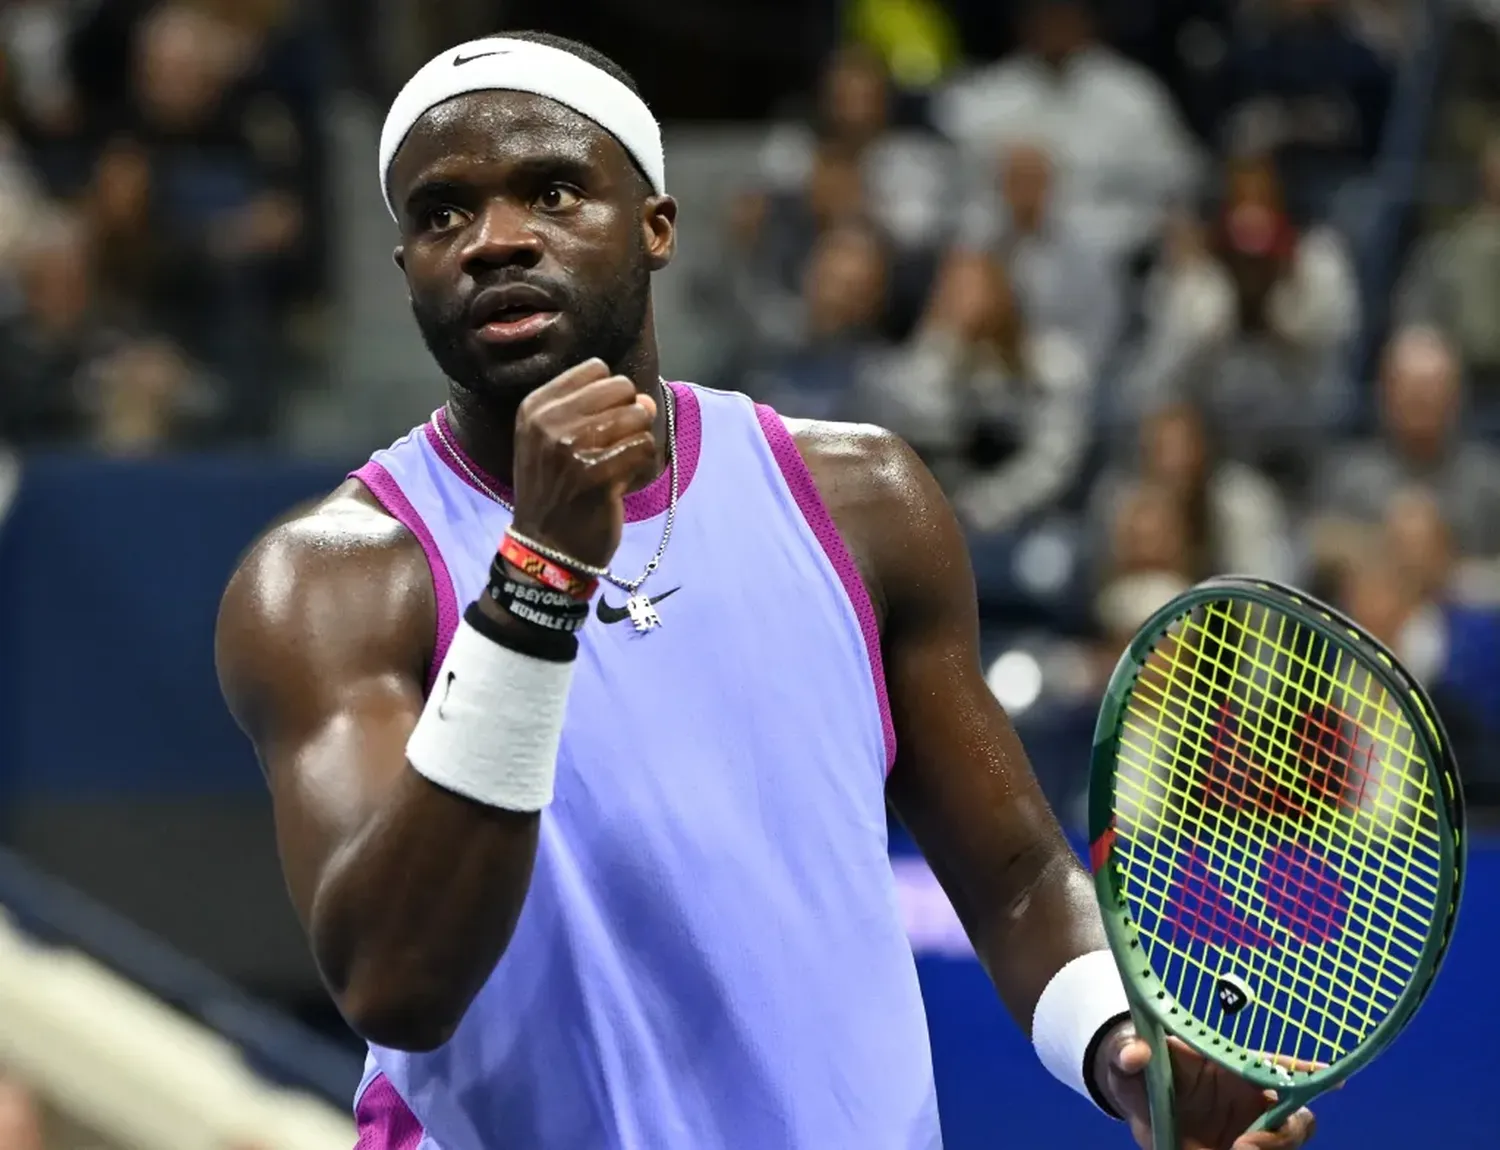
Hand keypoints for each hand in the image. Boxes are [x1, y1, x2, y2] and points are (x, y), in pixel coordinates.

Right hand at [510, 359, 659, 568]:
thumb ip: (592, 410)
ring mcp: (572, 448)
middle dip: (630, 413)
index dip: (611, 394)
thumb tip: (644, 398)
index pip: (596, 369)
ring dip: (638, 438)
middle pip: (621, 387)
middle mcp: (549, 422)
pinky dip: (643, 461)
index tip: (601, 422)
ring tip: (620, 462)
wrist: (546, 547)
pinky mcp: (598, 474)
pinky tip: (624, 478)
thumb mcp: (549, 441)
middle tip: (616, 444)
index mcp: (535, 407)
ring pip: (638, 415)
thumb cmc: (554, 490)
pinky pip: (644, 446)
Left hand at [1095, 1023, 1317, 1149]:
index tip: (1335, 1079)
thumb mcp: (1125, 1061)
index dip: (1306, 1072)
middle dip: (1280, 1137)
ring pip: (1283, 1147)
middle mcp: (1250, 1102)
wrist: (1135, 1097)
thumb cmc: (1138, 1071)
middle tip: (1244, 1145)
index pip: (1278, 1067)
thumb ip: (1127, 1054)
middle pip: (1294, 1120)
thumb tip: (1135, 1053)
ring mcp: (1248, 1132)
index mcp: (1232, 1070)